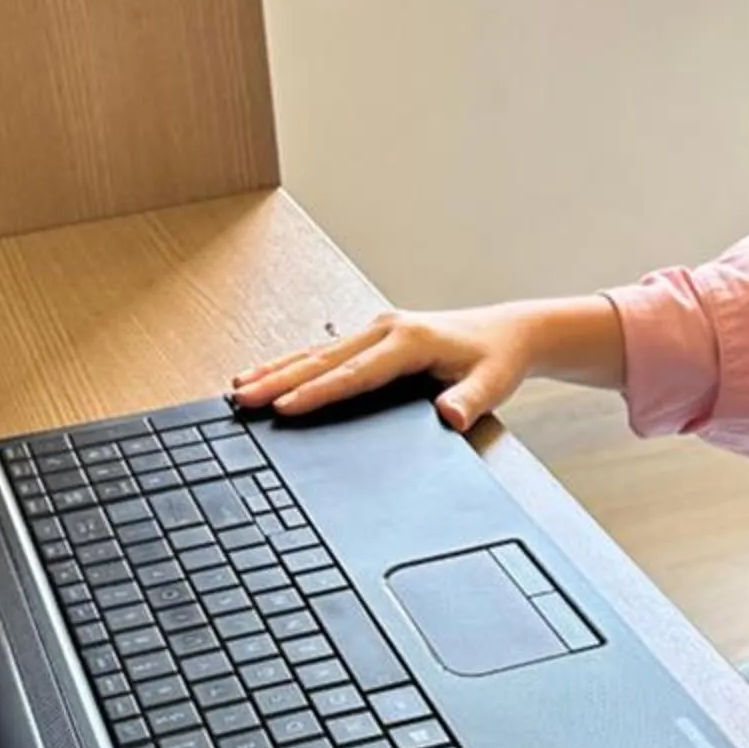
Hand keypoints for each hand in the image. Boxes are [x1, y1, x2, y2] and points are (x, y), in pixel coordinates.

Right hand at [232, 298, 618, 431]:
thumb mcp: (493, 384)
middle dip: (279, 380)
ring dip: (277, 369)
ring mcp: (376, 329)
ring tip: (239, 388)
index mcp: (410, 341)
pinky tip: (266, 374)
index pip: (355, 374)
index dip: (317, 392)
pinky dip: (293, 363)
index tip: (284, 407)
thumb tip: (450, 418)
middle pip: (324, 360)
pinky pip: (325, 351)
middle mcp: (387, 329)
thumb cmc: (497, 360)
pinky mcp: (372, 336)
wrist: (509, 333)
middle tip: (243, 400)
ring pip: (317, 352)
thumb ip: (470, 402)